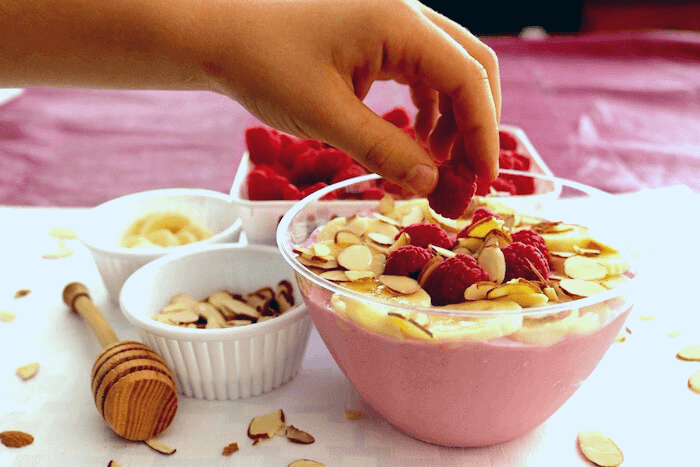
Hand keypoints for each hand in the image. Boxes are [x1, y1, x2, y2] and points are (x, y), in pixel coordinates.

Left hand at [197, 0, 500, 195]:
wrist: (218, 33)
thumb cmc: (263, 65)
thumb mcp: (326, 117)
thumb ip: (384, 151)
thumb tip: (432, 185)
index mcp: (399, 23)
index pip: (468, 77)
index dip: (484, 132)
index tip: (483, 180)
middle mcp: (405, 13)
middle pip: (470, 65)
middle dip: (476, 122)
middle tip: (468, 174)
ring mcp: (390, 19)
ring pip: (447, 67)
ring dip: (452, 116)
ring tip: (437, 163)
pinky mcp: (375, 31)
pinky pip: (419, 67)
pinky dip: (427, 104)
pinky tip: (416, 136)